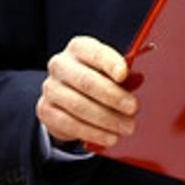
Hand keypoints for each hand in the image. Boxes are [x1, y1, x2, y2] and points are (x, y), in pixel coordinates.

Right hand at [37, 34, 137, 148]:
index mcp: (79, 48)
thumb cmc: (96, 78)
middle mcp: (60, 65)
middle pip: (86, 81)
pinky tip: (109, 136)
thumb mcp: (107, 70)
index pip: (94, 52)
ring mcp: (50, 88)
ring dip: (106, 119)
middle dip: (113, 96)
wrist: (66, 95)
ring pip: (79, 105)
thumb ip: (121, 74)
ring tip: (126, 127)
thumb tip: (138, 81)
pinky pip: (70, 124)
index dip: (110, 63)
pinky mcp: (46, 110)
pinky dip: (93, 132)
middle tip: (133, 108)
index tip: (124, 74)